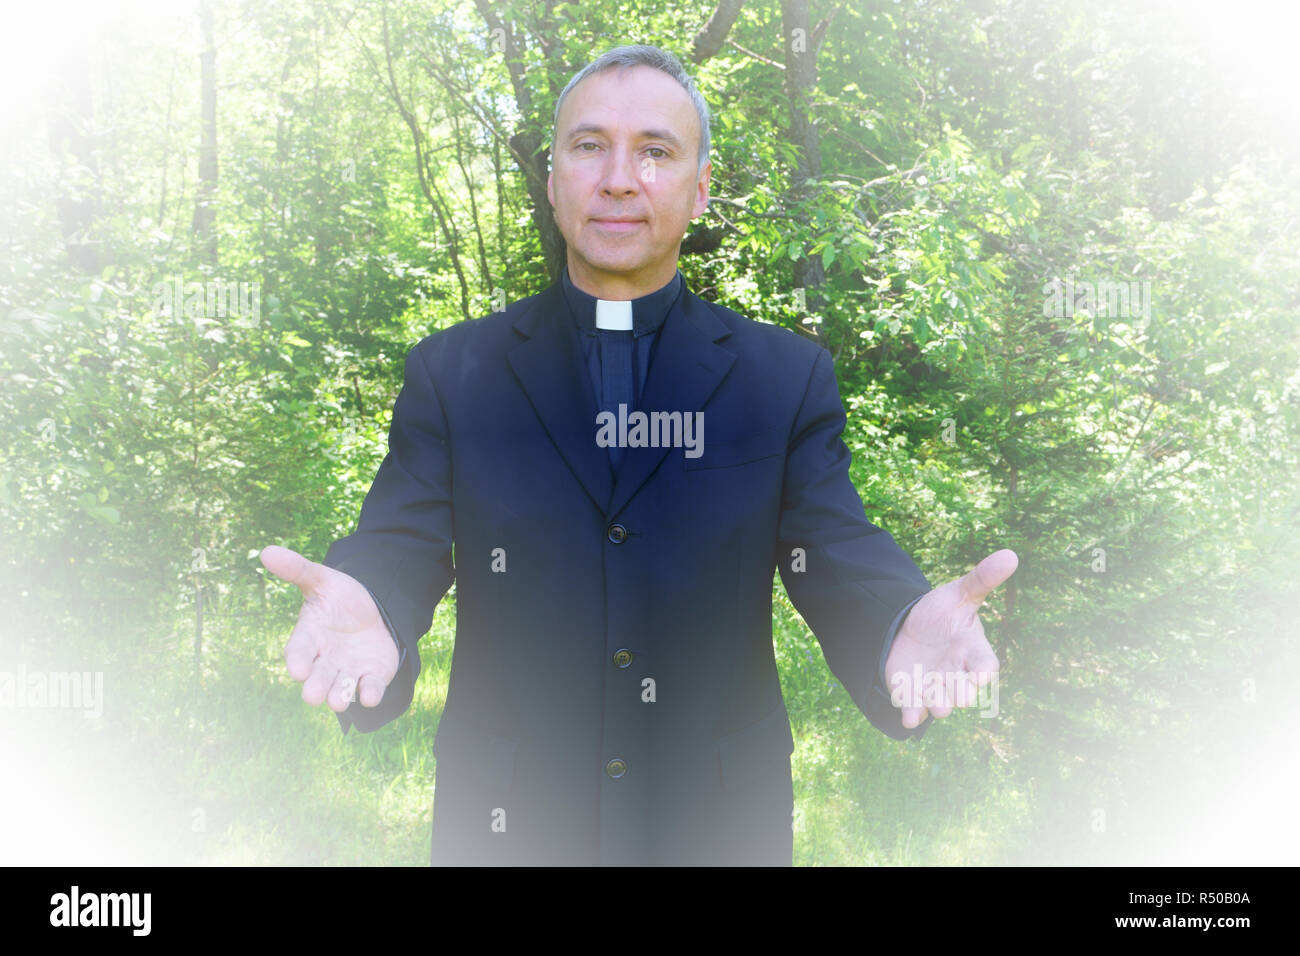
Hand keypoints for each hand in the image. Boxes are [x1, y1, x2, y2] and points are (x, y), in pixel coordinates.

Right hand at [260, 545, 399, 712]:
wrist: (374, 609)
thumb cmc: (340, 598)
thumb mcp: (322, 579)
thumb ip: (298, 569)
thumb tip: (267, 551)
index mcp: (309, 637)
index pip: (298, 651)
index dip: (296, 660)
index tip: (296, 670)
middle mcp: (324, 660)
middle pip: (317, 676)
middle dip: (315, 686)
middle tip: (312, 696)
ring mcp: (347, 671)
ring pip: (340, 689)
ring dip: (339, 696)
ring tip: (338, 701)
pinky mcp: (370, 677)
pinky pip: (369, 690)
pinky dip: (369, 694)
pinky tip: (370, 696)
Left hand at [884, 548, 1017, 727]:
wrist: (910, 628)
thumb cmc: (943, 613)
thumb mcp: (959, 594)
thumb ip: (982, 579)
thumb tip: (1011, 554)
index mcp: (973, 651)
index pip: (985, 664)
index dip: (984, 671)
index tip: (982, 676)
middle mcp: (957, 674)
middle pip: (964, 690)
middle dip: (961, 695)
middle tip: (958, 698)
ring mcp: (936, 686)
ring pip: (940, 703)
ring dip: (938, 706)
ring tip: (937, 707)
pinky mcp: (913, 694)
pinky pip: (914, 710)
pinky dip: (911, 715)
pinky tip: (908, 717)